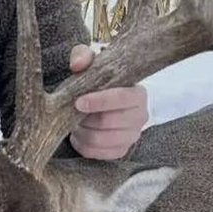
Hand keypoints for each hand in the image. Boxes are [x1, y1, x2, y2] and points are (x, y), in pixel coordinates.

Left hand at [67, 43, 148, 160]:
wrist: (100, 103)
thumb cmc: (97, 83)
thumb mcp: (90, 66)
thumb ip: (83, 57)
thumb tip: (78, 64)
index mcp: (138, 94)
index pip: (121, 98)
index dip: (98, 101)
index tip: (78, 102)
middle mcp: (141, 116)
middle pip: (109, 122)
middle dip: (85, 119)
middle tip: (71, 113)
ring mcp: (132, 136)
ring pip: (101, 140)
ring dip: (81, 132)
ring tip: (73, 123)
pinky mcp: (121, 151)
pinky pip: (98, 154)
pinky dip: (83, 145)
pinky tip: (78, 135)